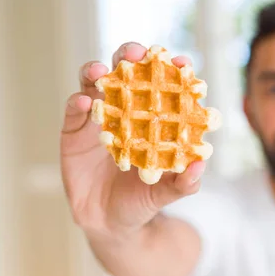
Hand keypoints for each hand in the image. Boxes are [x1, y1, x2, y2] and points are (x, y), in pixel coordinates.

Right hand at [61, 42, 204, 236]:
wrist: (109, 222)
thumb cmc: (143, 200)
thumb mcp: (166, 194)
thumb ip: (184, 183)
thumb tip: (201, 165)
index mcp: (153, 118)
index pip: (163, 86)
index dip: (172, 70)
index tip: (181, 62)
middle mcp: (126, 110)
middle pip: (126, 72)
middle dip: (131, 56)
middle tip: (136, 53)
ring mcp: (98, 117)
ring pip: (95, 83)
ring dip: (97, 71)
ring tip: (103, 71)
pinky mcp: (73, 131)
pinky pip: (74, 110)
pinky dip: (78, 102)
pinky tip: (84, 102)